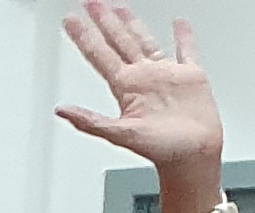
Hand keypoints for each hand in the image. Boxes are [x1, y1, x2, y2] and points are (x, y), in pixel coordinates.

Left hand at [55, 4, 219, 177]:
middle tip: (91, 3)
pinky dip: (184, 36)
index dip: (84, 36)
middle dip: (104, 22)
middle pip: (118, 41)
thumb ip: (90, 121)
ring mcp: (165, 75)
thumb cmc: (161, 150)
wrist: (193, 156)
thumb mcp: (120, 135)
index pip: (99, 54)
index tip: (71, 20)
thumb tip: (61, 111)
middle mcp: (143, 78)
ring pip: (145, 40)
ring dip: (132, 23)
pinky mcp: (190, 76)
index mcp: (126, 87)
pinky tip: (178, 23)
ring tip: (119, 7)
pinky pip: (186, 50)